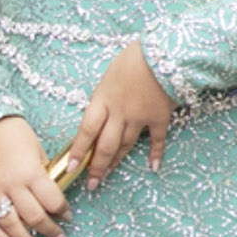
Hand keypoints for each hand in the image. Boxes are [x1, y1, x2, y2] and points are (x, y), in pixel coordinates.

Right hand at [0, 114, 69, 236]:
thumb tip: (53, 197)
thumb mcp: (39, 151)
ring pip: (10, 224)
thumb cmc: (15, 135)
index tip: (67, 216)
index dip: (62, 211)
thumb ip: (44, 176)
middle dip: (49, 230)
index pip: (52, 201)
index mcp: (31, 173)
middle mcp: (12, 185)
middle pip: (33, 216)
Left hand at [65, 41, 176, 190]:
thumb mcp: (109, 74)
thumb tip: (100, 113)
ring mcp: (140, 117)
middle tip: (91, 183)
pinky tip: (153, 167)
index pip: (86, 130)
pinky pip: (157, 140)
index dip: (78, 151)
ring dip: (116, 162)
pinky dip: (156, 154)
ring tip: (108, 175)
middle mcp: (119, 112)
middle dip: (97, 166)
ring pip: (126, 145)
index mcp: (103, 99)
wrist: (164, 52)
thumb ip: (104, 96)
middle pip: (105, 145)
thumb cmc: (134, 57)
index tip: (72, 167)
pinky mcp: (160, 117)